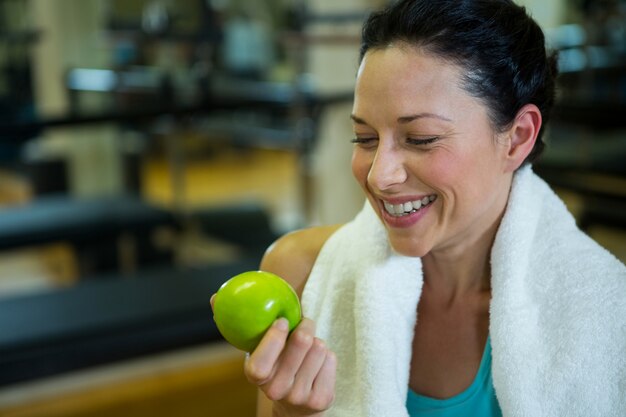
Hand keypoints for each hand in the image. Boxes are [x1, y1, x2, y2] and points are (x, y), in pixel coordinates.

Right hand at [211, 295, 336, 415]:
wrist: (295, 407)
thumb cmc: (272, 364)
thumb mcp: (254, 349)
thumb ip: (239, 324)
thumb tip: (214, 297)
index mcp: (256, 376)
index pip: (261, 364)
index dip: (273, 340)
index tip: (281, 320)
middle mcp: (277, 390)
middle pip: (301, 344)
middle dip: (306, 325)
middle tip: (304, 321)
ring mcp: (300, 397)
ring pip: (319, 348)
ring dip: (317, 341)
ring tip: (309, 346)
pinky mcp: (322, 399)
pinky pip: (331, 360)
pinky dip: (327, 356)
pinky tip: (318, 362)